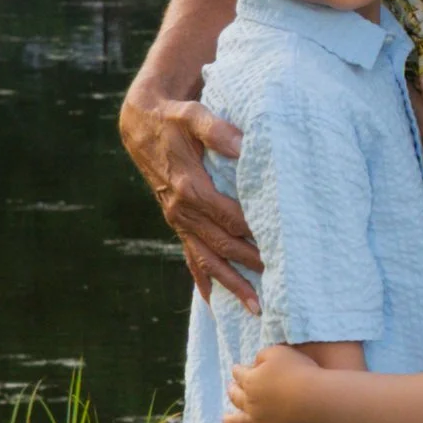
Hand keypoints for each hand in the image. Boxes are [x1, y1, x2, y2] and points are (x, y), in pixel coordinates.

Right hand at [121, 86, 259, 308]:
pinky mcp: (177, 220)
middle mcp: (182, 209)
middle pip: (222, 244)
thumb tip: (243, 146)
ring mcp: (178, 219)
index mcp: (190, 187)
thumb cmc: (172, 116)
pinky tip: (211, 299)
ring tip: (255, 307)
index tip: (281, 245)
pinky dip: (202, 278)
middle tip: (281, 284)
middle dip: (250, 265)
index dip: (254, 231)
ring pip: (207, 258)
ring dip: (231, 283)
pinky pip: (190, 255)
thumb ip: (216, 130)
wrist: (141, 122)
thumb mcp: (192, 115)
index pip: (229, 216)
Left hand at [225, 343, 324, 422]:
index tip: (237, 369)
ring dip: (229, 421)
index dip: (238, 371)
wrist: (314, 400)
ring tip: (225, 420)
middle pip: (237, 397)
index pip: (240, 374)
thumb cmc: (299, 372)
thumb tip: (254, 363)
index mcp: (251, 381)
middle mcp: (250, 403)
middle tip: (230, 389)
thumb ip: (263, 356)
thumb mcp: (278, 353)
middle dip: (232, 392)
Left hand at [414, 70, 422, 251]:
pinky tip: (420, 137)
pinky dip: (417, 138)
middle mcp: (420, 145)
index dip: (406, 84)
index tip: (402, 68)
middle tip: (400, 82)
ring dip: (409, 120)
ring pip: (412, 135)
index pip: (411, 101)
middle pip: (407, 118)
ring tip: (407, 104)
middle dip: (405, 101)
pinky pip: (418, 150)